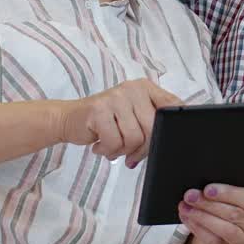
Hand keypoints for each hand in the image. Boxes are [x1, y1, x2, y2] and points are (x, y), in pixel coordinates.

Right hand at [58, 79, 182, 165]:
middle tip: (131, 155)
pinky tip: (100, 145)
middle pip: (153, 128)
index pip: (171, 104)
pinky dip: (108, 150)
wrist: (70, 118)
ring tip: (112, 147)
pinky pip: (115, 142)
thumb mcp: (132, 115)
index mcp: (145, 88)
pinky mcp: (98, 110)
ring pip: (134, 138)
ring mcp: (115, 98)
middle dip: (143, 149)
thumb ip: (151, 122)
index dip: (174, 124)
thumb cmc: (105, 121)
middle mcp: (132, 89)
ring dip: (123, 151)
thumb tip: (170, 141)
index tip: (170, 139)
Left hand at [179, 177, 243, 243]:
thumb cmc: (238, 208)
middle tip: (190, 195)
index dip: (228, 193)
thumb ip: (242, 181)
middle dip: (209, 204)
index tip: (208, 188)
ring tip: (185, 206)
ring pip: (224, 229)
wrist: (233, 237)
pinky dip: (198, 228)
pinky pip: (213, 241)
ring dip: (202, 216)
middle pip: (234, 214)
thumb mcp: (243, 195)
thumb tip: (233, 165)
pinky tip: (187, 218)